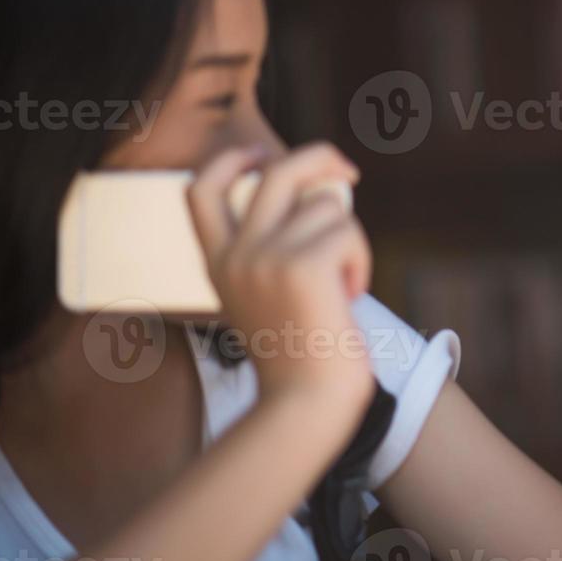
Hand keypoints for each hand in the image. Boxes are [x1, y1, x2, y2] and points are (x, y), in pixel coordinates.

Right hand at [187, 142, 372, 407]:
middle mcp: (235, 255)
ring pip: (328, 206)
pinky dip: (360, 261)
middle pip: (276, 170)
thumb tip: (318, 195)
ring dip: (349, 241)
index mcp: (217, 264)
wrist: (305, 407)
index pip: (201, 189)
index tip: (264, 153)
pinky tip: (349, 297)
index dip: (232, 160)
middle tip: (349, 172)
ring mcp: (266, 258)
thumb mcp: (269, 297)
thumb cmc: (301, 359)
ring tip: (342, 288)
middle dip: (318, 157)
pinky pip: (348, 230)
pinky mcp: (304, 265)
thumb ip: (275, 251)